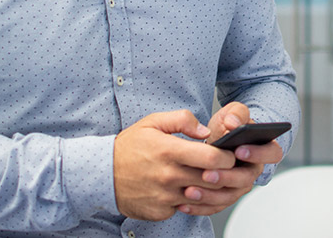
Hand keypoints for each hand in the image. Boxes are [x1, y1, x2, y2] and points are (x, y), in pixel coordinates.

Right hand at [113, 110, 236, 221]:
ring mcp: (164, 196)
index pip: (212, 158)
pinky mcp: (160, 211)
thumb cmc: (129, 147)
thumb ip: (182, 120)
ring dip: (209, 189)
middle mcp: (168, 176)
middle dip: (224, 174)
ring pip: (201, 197)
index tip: (229, 154)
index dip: (227, 157)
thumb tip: (205, 132)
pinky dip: (191, 201)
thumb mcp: (153, 122)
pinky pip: (185, 208)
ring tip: (210, 179)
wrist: (102, 174)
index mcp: (169, 151)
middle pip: (212, 180)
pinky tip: (188, 190)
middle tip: (226, 168)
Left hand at [176, 103, 284, 216]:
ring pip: (229, 196)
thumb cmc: (227, 126)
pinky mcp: (225, 196)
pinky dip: (199, 206)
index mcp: (263, 148)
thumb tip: (233, 123)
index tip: (238, 150)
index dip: (258, 153)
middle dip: (227, 178)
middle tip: (208, 174)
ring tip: (190, 190)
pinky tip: (184, 203)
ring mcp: (239, 185)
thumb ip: (236, 113)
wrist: (216, 141)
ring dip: (210, 195)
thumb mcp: (232, 113)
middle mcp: (253, 169)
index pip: (272, 153)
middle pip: (246, 179)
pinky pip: (215, 206)